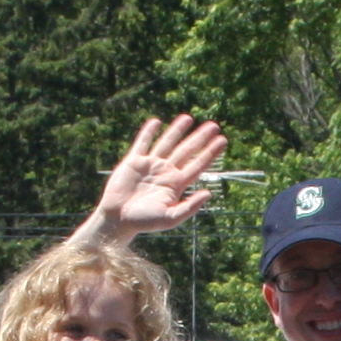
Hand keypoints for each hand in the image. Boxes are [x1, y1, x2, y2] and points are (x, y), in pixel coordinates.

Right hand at [92, 115, 228, 234]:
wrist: (119, 219)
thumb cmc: (144, 222)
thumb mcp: (170, 218)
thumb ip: (189, 207)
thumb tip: (208, 193)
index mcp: (176, 184)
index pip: (197, 165)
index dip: (210, 152)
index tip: (222, 140)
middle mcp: (165, 172)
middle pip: (186, 151)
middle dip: (200, 138)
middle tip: (214, 125)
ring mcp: (150, 165)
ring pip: (167, 143)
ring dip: (177, 130)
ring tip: (188, 118)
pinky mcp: (133, 161)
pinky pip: (142, 143)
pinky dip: (148, 132)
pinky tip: (157, 122)